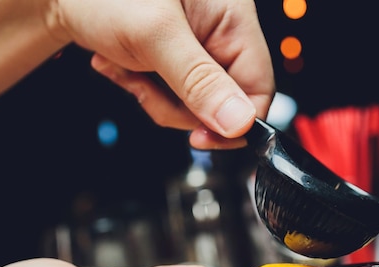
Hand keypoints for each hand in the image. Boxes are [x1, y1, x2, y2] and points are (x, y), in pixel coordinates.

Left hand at [55, 0, 274, 148]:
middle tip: (145, 85)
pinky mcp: (173, 61)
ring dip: (153, 96)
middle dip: (178, 106)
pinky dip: (141, 88)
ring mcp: (195, 49)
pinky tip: (120, 64)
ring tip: (126, 66)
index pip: (258, 88)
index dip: (234, 121)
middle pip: (223, 104)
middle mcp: (219, 34)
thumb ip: (198, 80)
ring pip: (192, 106)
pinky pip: (170, 97)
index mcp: (232, 18)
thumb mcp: (154, 35)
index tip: (200, 137)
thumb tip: (239, 122)